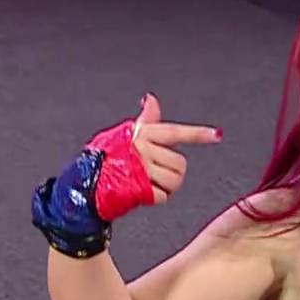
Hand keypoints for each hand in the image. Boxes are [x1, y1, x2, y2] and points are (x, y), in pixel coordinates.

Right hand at [31, 94, 222, 258]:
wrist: (84, 183)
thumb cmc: (104, 158)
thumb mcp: (124, 135)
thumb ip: (145, 122)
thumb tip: (152, 100)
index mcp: (142, 134)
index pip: (175, 132)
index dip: (197, 134)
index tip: (216, 135)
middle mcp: (143, 149)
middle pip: (180, 164)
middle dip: (172, 173)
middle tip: (154, 175)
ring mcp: (141, 169)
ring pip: (175, 181)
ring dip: (165, 187)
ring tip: (147, 183)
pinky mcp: (138, 188)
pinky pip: (162, 197)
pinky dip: (154, 199)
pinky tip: (141, 193)